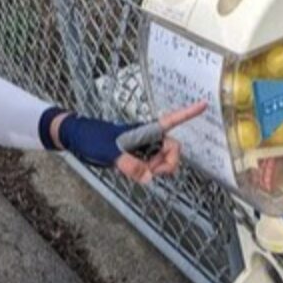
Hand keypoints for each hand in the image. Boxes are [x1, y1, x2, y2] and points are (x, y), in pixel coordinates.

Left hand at [44, 100, 208, 183]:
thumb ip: (129, 165)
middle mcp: (148, 138)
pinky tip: (134, 174)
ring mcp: (143, 149)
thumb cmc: (93, 138)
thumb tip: (148, 178)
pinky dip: (148, 173)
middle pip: (173, 151)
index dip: (189, 113)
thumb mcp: (110, 151)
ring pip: (163, 162)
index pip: (171, 120)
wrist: (78, 140)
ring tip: (138, 172)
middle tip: (152, 171)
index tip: (204, 104)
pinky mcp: (137, 158)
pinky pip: (151, 168)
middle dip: (168, 164)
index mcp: (145, 130)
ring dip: (157, 171)